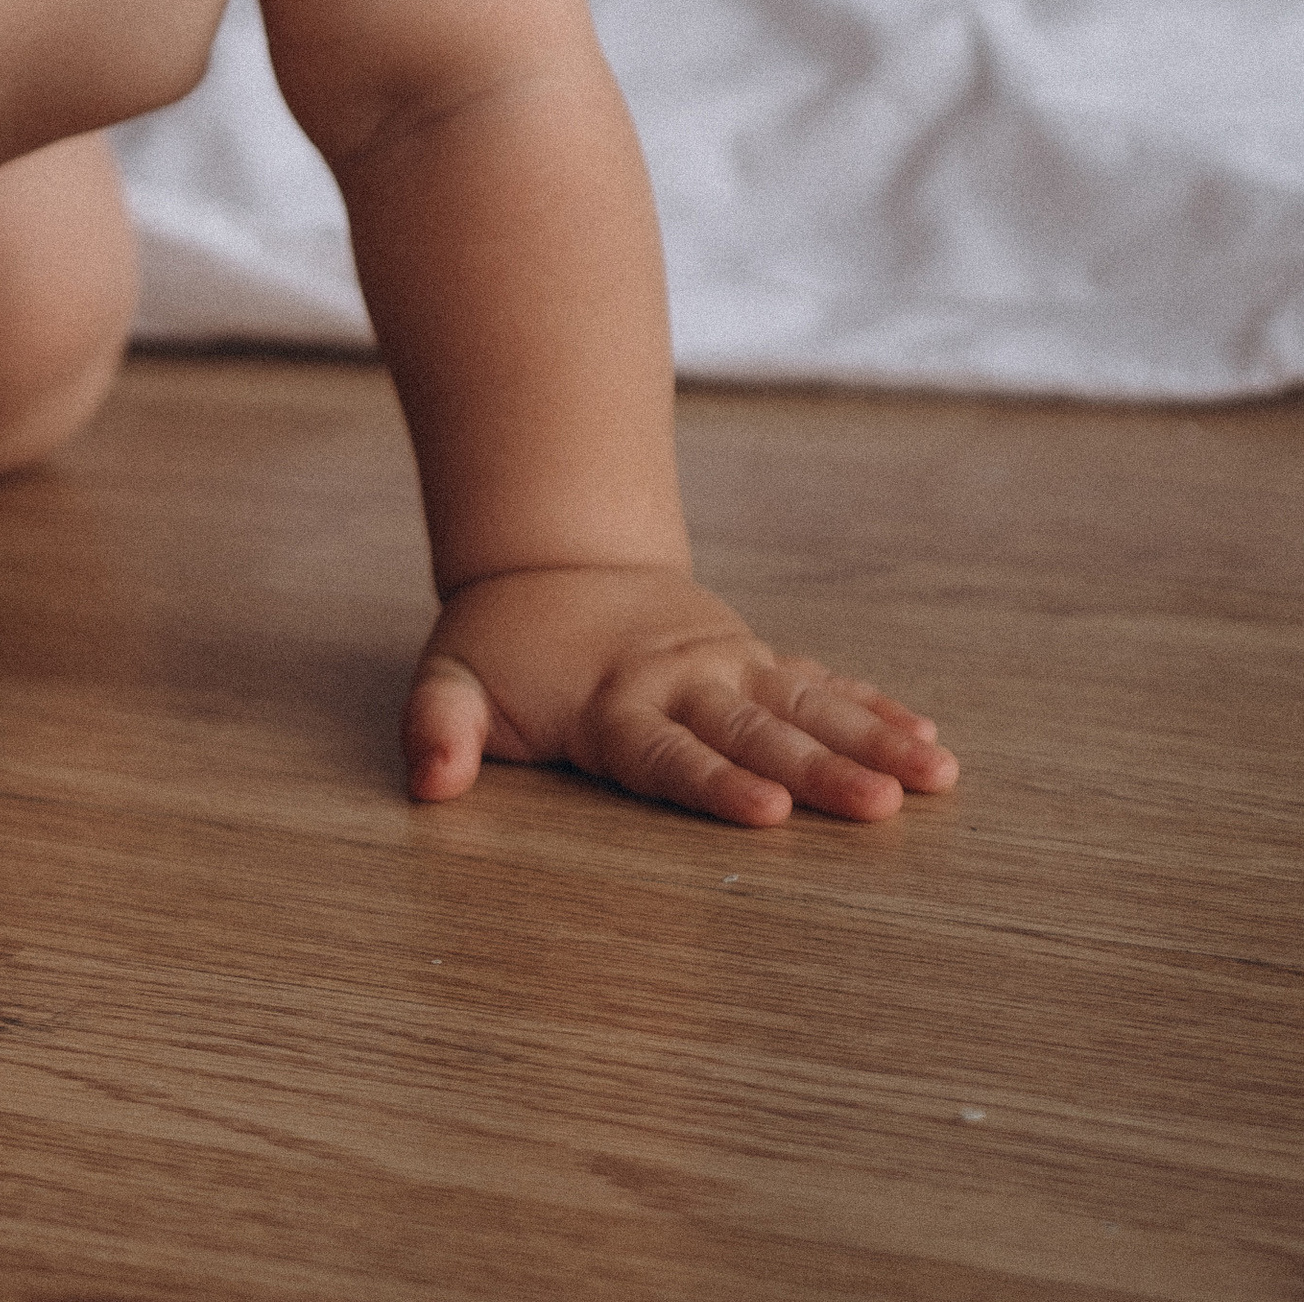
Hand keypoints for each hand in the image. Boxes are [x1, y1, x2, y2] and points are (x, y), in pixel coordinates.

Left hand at [402, 564, 958, 826]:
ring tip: (936, 774)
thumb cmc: (504, 645)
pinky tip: (930, 740)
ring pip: (809, 704)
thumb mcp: (451, 679)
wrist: (556, 556)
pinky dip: (875, 708)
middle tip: (882, 804)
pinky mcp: (756, 659)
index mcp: (614, 703)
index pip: (668, 754)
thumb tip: (431, 781)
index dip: (716, 783)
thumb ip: (440, 729)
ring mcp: (729, 666)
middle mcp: (684, 682)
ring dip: (873, 739)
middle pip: (757, 732)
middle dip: (821, 769)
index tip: (769, 810)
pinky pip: (824, 683)